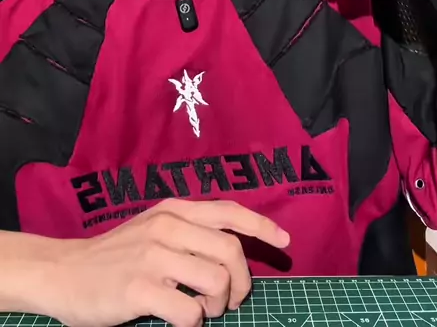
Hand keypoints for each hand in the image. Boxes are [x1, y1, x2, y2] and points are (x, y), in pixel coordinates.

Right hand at [39, 199, 288, 326]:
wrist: (63, 272)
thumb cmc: (115, 255)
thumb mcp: (153, 228)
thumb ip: (189, 231)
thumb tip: (235, 252)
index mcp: (173, 209)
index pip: (229, 212)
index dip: (262, 227)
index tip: (284, 242)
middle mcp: (167, 226)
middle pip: (232, 252)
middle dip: (242, 283)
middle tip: (231, 301)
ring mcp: (154, 257)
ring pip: (217, 282)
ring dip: (219, 305)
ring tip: (202, 310)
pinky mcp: (140, 289)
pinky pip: (190, 313)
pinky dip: (194, 323)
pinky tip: (180, 319)